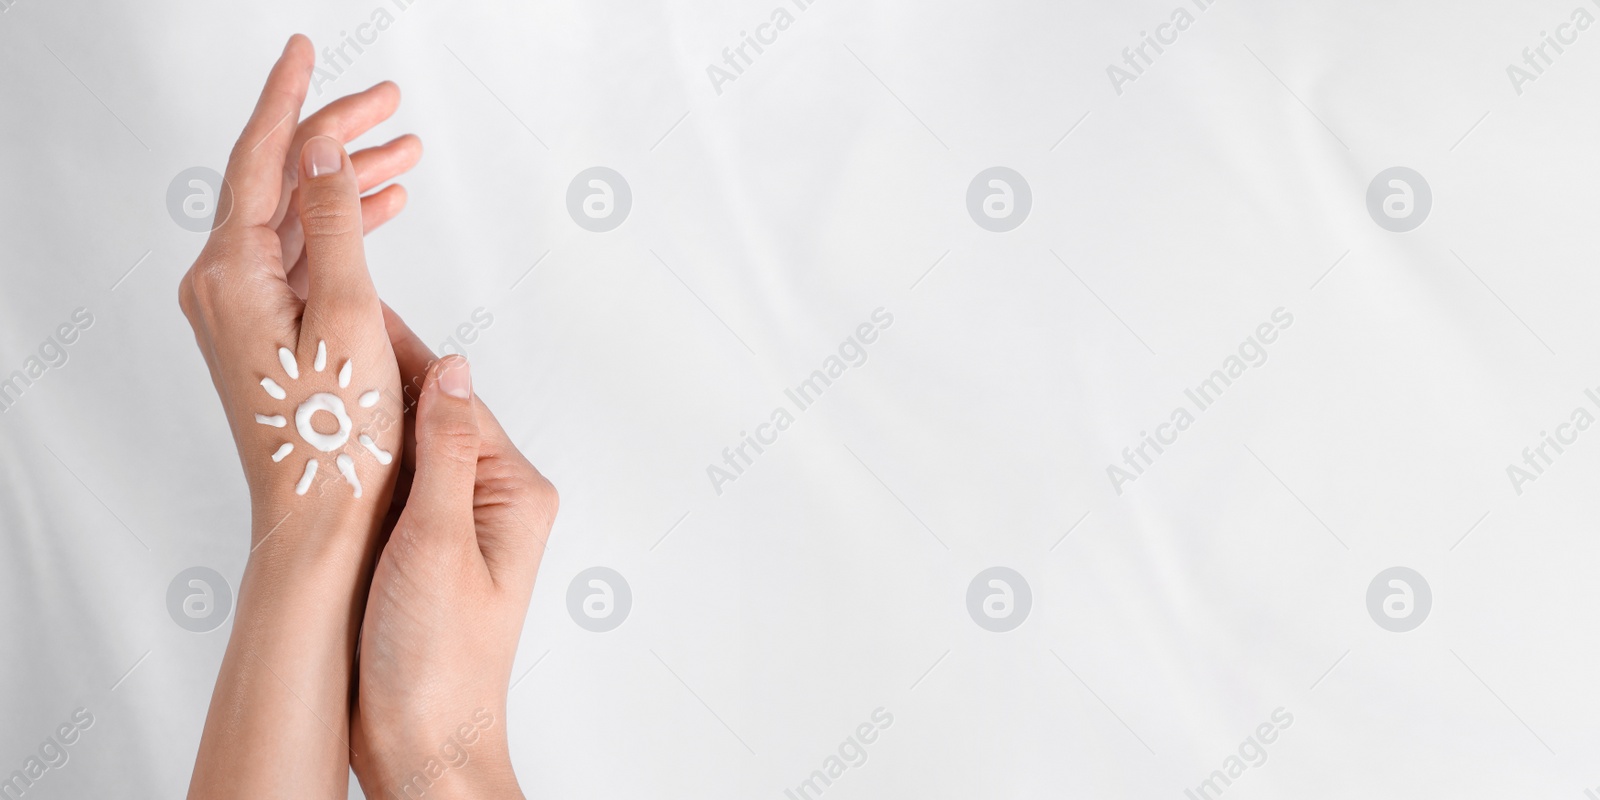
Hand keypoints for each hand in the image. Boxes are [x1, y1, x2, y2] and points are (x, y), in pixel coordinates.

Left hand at [182, 35, 420, 797]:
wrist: (321, 520)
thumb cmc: (335, 437)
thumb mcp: (346, 314)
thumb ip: (337, 222)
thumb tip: (325, 147)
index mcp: (230, 274)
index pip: (259, 159)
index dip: (290, 99)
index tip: (307, 50)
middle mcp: (224, 285)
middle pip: (279, 183)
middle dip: (337, 138)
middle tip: (391, 105)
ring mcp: (243, 310)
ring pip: (296, 219)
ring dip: (349, 183)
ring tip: (405, 155)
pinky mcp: (268, 332)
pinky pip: (302, 256)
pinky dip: (343, 228)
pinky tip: (381, 212)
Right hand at [349, 307, 557, 798]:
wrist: (423, 742)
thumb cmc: (441, 661)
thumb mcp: (437, 543)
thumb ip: (442, 452)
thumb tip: (452, 369)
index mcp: (512, 492)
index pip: (451, 399)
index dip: (400, 353)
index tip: (354, 306)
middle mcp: (489, 502)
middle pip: (429, 416)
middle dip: (378, 376)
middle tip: (319, 325)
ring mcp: (454, 526)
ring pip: (406, 449)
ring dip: (364, 416)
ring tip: (313, 370)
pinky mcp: (421, 551)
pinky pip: (391, 487)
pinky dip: (358, 460)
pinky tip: (322, 440)